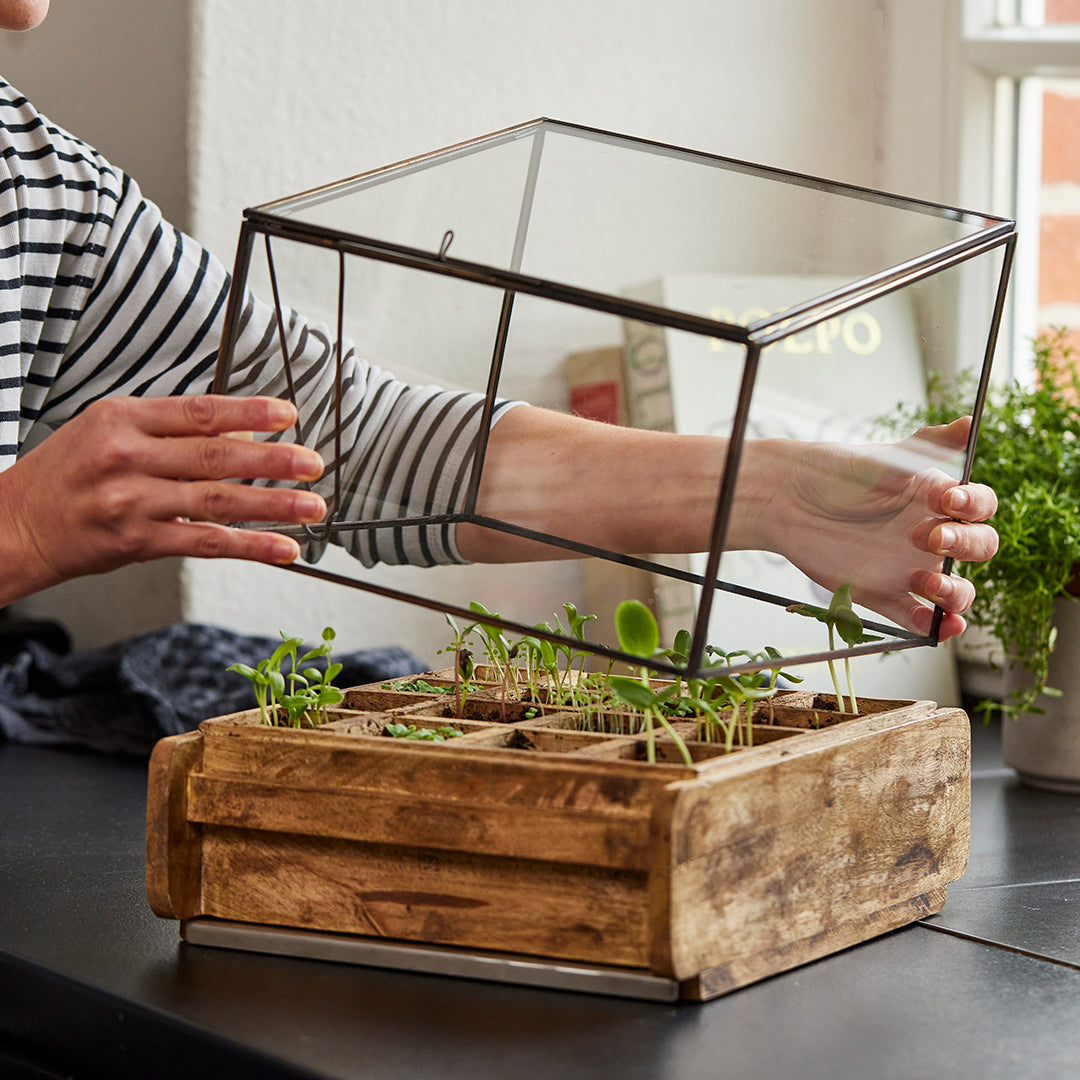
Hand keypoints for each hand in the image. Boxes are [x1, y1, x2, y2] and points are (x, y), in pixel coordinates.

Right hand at [0, 395, 325, 604]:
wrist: (14, 526)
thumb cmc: (65, 475)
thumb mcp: (106, 431)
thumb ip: (169, 432)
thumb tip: (240, 437)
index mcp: (121, 418)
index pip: (198, 411)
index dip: (249, 413)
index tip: (289, 414)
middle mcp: (127, 456)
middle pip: (216, 455)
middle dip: (273, 460)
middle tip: (314, 463)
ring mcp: (132, 501)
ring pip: (217, 500)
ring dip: (273, 505)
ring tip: (313, 506)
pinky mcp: (137, 541)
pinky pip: (206, 541)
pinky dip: (250, 546)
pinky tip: (283, 549)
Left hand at [758, 417, 997, 639]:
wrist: (786, 500)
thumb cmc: (835, 473)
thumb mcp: (882, 458)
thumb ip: (926, 445)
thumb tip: (967, 421)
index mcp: (938, 499)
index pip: (980, 506)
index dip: (974, 505)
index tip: (948, 499)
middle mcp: (932, 535)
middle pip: (978, 548)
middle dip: (966, 545)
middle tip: (930, 536)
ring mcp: (910, 567)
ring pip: (956, 590)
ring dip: (955, 593)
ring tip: (929, 583)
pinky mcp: (884, 594)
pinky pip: (916, 616)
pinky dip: (930, 625)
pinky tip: (936, 624)